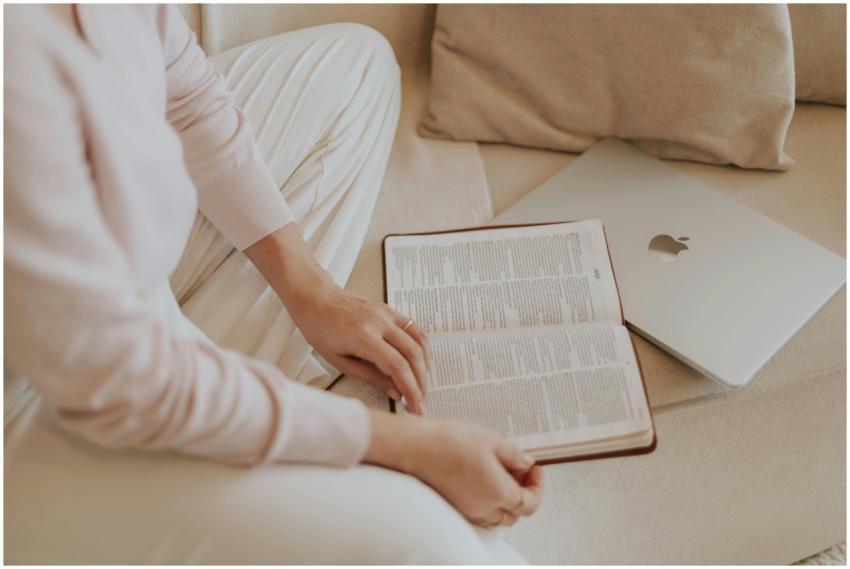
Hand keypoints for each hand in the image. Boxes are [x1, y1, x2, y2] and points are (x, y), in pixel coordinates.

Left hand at [244, 223, 429, 412]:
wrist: (315, 297)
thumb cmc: (320, 330)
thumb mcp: (339, 361)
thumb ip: (370, 377)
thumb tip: (396, 392)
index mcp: (363, 337)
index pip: (397, 367)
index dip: (411, 390)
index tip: (415, 407)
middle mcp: (379, 323)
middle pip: (413, 355)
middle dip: (421, 381)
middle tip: (420, 400)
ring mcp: (387, 314)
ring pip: (419, 341)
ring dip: (425, 365)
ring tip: (421, 383)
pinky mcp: (390, 310)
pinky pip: (414, 329)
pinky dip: (421, 348)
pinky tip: (419, 362)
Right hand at [366, 412, 544, 525]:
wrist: (414, 447)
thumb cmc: (449, 442)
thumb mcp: (492, 440)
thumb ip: (514, 455)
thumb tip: (525, 462)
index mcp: (500, 494)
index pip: (530, 502)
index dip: (537, 485)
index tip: (535, 468)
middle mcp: (484, 509)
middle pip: (515, 512)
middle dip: (522, 491)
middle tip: (519, 467)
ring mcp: (467, 511)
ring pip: (497, 515)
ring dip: (505, 497)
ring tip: (500, 470)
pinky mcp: (453, 506)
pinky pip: (479, 511)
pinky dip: (487, 499)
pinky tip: (481, 476)